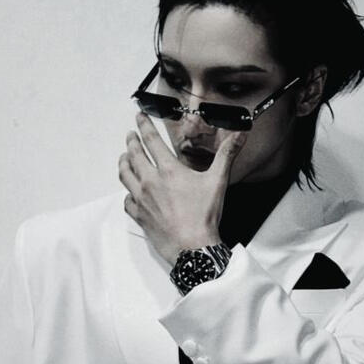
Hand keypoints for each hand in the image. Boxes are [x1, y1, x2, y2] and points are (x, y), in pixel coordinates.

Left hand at [118, 112, 246, 266]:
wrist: (192, 247)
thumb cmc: (204, 215)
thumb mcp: (218, 181)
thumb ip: (226, 155)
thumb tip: (239, 135)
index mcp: (168, 170)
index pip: (151, 141)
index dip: (144, 125)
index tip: (139, 116)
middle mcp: (150, 182)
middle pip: (134, 155)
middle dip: (131, 142)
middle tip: (130, 135)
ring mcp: (142, 200)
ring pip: (125, 176)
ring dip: (124, 163)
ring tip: (124, 157)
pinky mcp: (140, 216)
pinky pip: (127, 201)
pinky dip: (128, 193)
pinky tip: (131, 192)